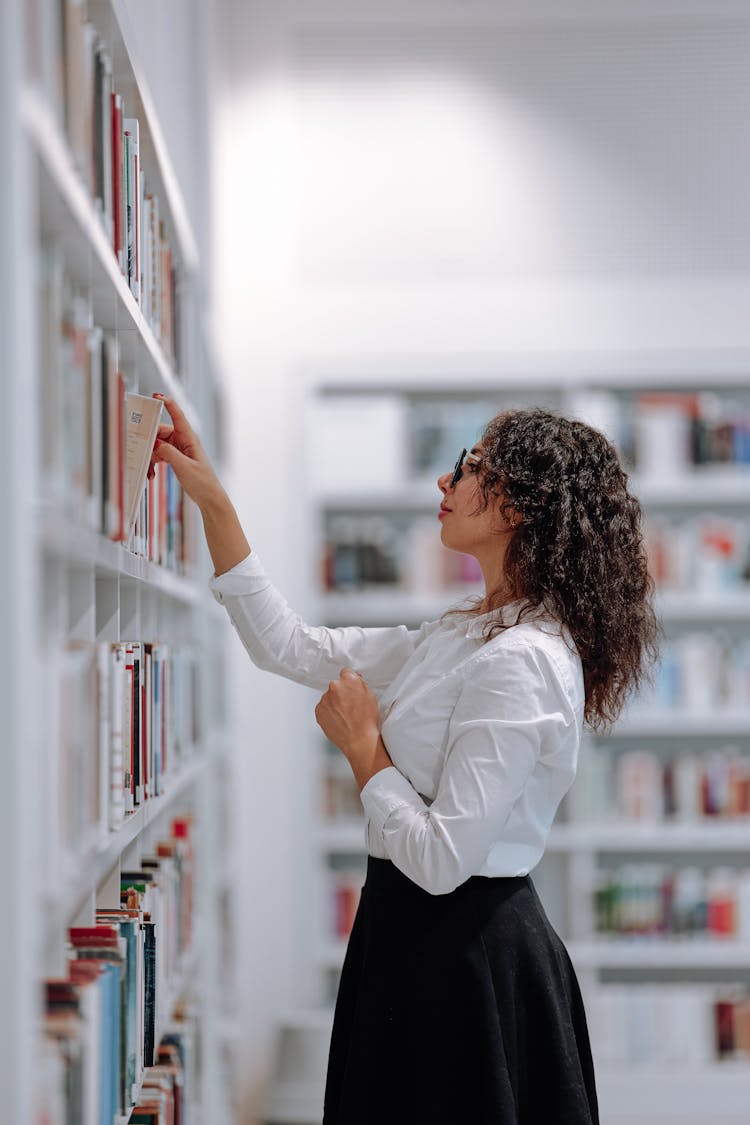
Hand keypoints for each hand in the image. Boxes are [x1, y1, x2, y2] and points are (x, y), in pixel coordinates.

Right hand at [148, 394, 224, 511]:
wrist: (209, 497)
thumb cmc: (203, 482)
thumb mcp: (184, 467)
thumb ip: (169, 453)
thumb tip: (156, 443)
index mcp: (189, 438)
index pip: (177, 415)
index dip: (167, 403)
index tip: (156, 396)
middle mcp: (184, 441)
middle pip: (160, 432)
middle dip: (149, 441)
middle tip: (141, 451)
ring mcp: (179, 449)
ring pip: (157, 444)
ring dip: (150, 456)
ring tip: (149, 469)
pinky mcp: (175, 457)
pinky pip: (159, 454)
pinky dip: (153, 462)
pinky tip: (152, 473)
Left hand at [315, 669, 392, 789]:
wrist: (358, 739)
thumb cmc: (366, 720)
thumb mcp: (370, 696)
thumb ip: (359, 683)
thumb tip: (354, 678)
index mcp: (349, 680)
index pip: (345, 672)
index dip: (349, 681)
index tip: (349, 688)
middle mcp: (334, 687)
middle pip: (336, 686)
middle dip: (341, 693)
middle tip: (349, 705)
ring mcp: (325, 699)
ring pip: (328, 697)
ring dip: (334, 703)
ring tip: (344, 716)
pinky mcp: (318, 710)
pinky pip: (323, 708)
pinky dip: (328, 712)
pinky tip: (338, 720)